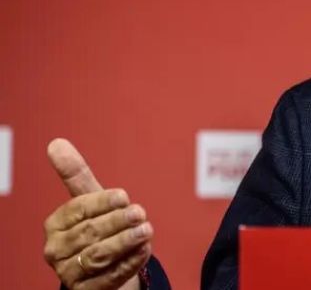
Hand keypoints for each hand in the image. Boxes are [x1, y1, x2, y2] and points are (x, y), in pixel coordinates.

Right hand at [42, 139, 153, 289]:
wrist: (103, 269)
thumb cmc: (97, 228)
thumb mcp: (91, 201)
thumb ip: (76, 175)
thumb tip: (56, 142)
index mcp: (55, 224)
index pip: (77, 209)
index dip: (101, 202)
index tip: (124, 196)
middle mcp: (56, 250)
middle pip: (89, 233)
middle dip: (117, 222)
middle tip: (140, 213)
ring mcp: (69, 273)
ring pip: (98, 256)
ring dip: (125, 242)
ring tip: (147, 230)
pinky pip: (109, 278)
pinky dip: (129, 263)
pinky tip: (145, 250)